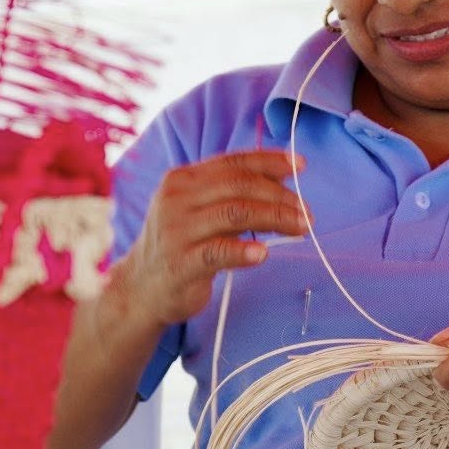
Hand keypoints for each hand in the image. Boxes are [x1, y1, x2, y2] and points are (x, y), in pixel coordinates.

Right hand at [113, 151, 308, 328]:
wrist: (141, 287)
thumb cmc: (181, 244)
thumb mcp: (200, 210)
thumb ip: (233, 194)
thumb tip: (283, 180)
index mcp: (182, 179)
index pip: (233, 162)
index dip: (270, 161)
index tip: (301, 165)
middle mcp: (176, 199)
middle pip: (239, 185)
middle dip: (280, 196)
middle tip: (306, 212)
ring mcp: (176, 231)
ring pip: (235, 213)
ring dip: (275, 219)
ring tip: (300, 228)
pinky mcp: (180, 263)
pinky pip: (218, 252)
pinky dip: (244, 251)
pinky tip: (264, 254)